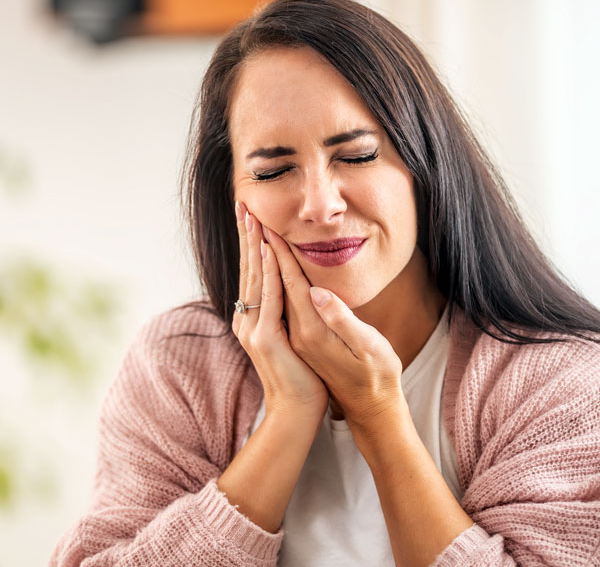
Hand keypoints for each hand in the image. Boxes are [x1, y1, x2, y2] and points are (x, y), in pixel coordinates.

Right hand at [232, 202, 328, 421]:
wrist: (297, 409)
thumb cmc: (299, 374)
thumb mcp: (289, 338)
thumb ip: (282, 315)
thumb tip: (283, 293)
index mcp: (255, 317)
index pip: (254, 273)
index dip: (251, 244)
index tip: (251, 217)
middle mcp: (248, 320)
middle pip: (249, 269)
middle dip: (247, 235)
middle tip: (244, 204)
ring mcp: (253, 329)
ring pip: (255, 278)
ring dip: (254, 245)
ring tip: (252, 217)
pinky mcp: (265, 339)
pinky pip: (269, 298)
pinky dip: (267, 272)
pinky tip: (267, 250)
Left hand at [265, 228, 406, 429]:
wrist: (366, 409)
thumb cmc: (376, 377)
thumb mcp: (369, 349)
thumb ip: (343, 320)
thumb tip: (318, 293)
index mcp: (312, 332)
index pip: (291, 284)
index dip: (281, 254)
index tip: (268, 227)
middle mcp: (297, 334)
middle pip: (272, 284)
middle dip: (262, 251)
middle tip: (249, 219)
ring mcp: (293, 338)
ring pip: (269, 292)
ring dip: (260, 262)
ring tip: (251, 236)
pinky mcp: (296, 339)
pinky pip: (276, 304)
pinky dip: (269, 281)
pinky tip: (267, 269)